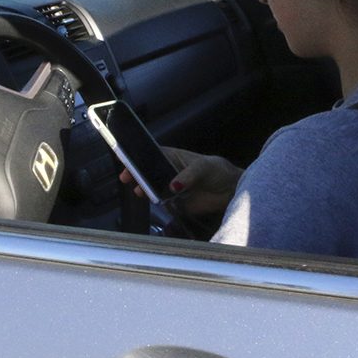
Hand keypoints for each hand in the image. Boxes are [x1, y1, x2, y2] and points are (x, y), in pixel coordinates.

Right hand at [119, 147, 242, 215]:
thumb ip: (188, 176)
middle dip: (136, 173)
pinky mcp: (175, 203)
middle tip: (127, 177)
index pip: (152, 154)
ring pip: (151, 186)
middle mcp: (169, 171)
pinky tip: (150, 200)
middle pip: (148, 171)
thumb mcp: (203, 168)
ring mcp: (170, 187)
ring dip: (143, 188)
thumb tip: (173, 186)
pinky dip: (154, 201)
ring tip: (139, 190)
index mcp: (173, 157)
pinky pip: (161, 202)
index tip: (128, 161)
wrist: (230, 191)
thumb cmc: (217, 171)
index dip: (139, 157)